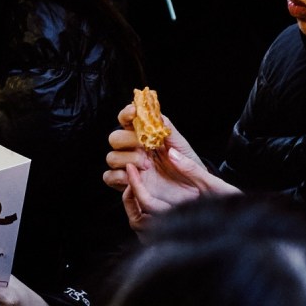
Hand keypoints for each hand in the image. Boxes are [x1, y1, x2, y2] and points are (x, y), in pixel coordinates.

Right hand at [105, 111, 236, 229]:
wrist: (196, 193)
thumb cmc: (191, 168)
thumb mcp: (184, 148)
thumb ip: (170, 132)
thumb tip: (158, 117)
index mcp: (147, 137)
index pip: (129, 120)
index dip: (127, 114)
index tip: (133, 112)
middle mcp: (135, 150)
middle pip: (115, 137)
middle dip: (126, 140)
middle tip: (143, 147)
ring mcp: (130, 167)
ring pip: (111, 157)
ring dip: (125, 158)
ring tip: (145, 165)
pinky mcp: (127, 184)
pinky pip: (109, 177)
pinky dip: (118, 176)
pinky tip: (133, 176)